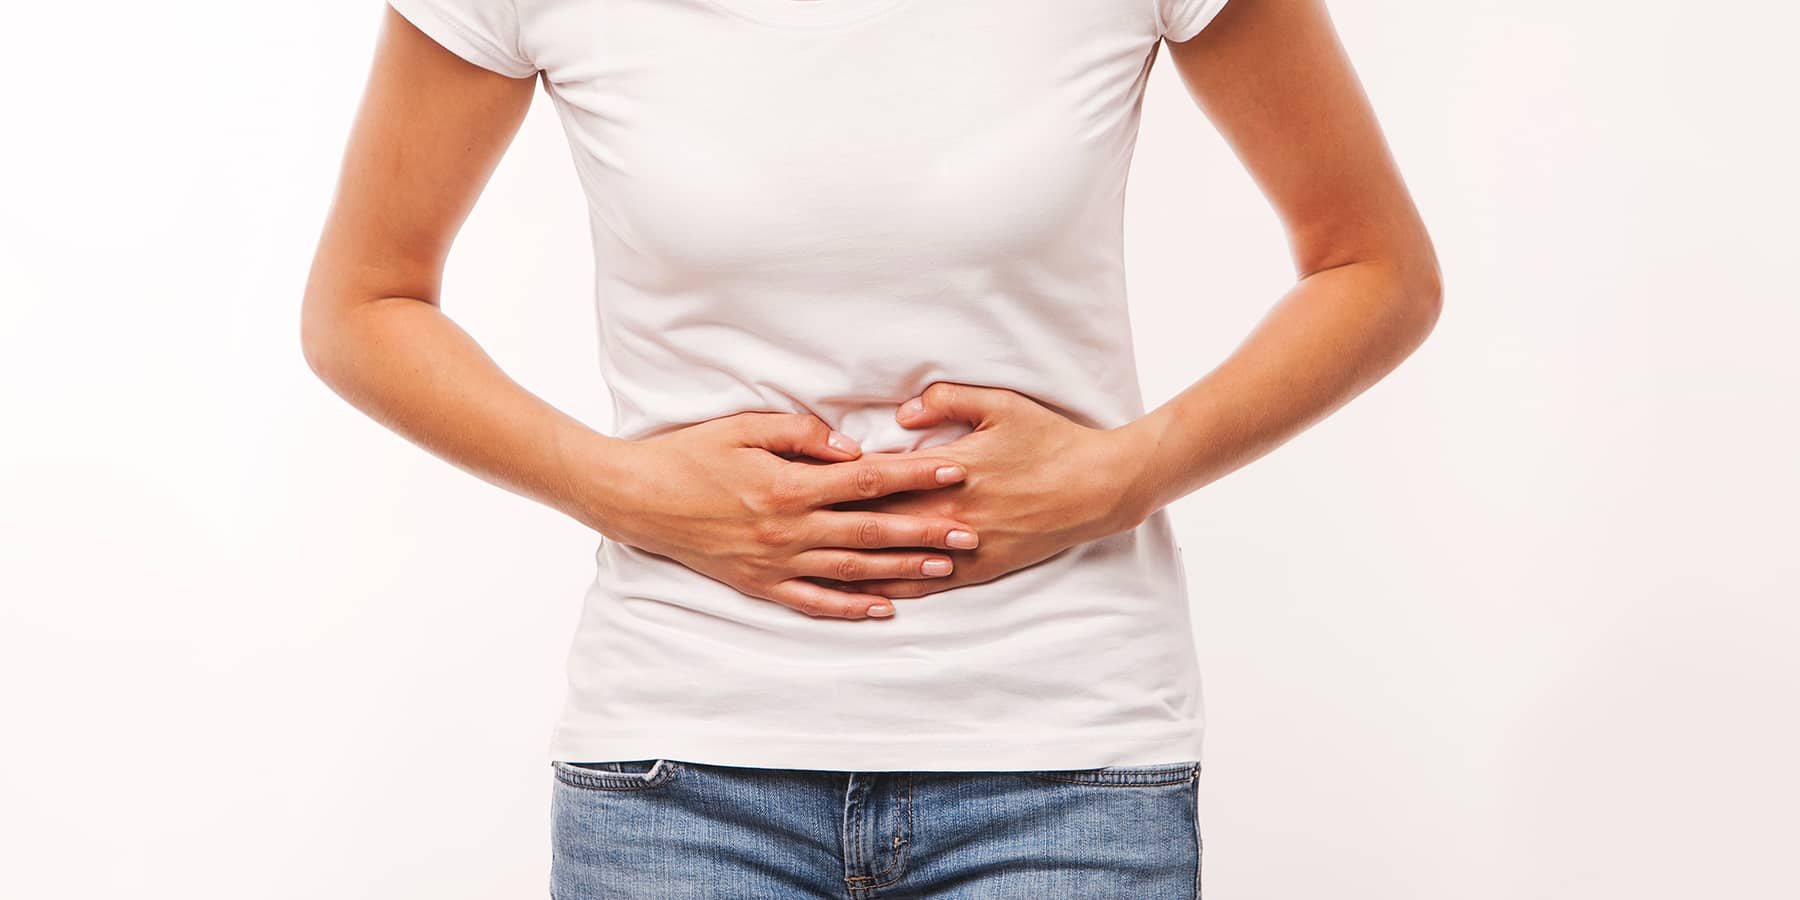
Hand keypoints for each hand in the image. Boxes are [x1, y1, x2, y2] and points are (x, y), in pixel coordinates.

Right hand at [593, 411, 981, 619]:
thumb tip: (853, 449)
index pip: (867, 482)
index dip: (914, 477)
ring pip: (852, 571)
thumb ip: (804, 435)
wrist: (638, 499)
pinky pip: (813, 601)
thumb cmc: (692, 454)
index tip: (954, 472)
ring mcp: (775, 563)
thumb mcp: (746, 427)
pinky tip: (885, 608)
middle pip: (872, 532)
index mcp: (788, 486)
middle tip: (972, 531)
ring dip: (902, 570)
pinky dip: (851, 607)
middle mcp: (788, 530)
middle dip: (926, 530)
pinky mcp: (760, 584)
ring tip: (945, 568)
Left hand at [828, 382, 1152, 598]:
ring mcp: (964, 546)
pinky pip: (927, 585)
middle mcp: (949, 513)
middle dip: (829, 525)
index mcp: (947, 470)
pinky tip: (864, 596)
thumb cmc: (1050, 439)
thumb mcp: (1000, 404)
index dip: (836, 480)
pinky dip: (893, 590)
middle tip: (784, 528)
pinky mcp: (980, 568)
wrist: (1098, 487)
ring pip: (896, 560)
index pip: (878, 478)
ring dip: (851, 564)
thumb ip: (944, 402)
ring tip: (805, 568)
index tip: (799, 480)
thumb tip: (899, 415)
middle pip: (877, 521)